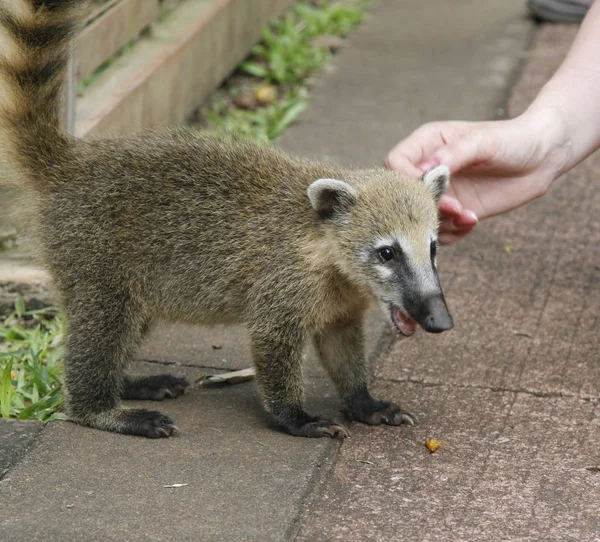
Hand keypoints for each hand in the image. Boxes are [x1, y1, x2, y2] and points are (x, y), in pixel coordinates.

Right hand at [386, 110, 569, 243]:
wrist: (542, 157)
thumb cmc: (513, 140)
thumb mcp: (483, 142)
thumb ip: (453, 154)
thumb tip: (423, 170)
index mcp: (427, 145)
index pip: (395, 163)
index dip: (403, 179)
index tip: (426, 188)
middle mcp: (428, 170)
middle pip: (404, 195)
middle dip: (425, 206)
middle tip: (454, 207)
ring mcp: (441, 193)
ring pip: (420, 217)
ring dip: (441, 223)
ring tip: (468, 216)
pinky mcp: (456, 211)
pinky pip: (441, 231)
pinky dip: (454, 232)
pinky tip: (472, 221)